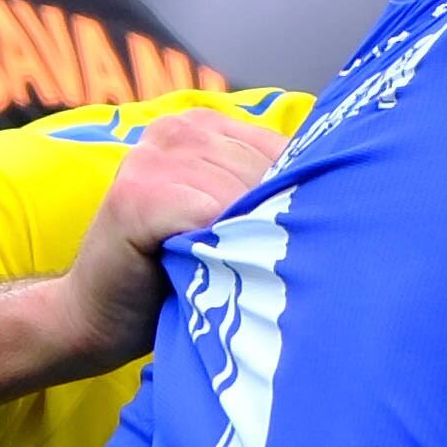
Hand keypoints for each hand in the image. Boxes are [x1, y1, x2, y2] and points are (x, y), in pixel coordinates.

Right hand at [54, 105, 286, 361]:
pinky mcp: (136, 195)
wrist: (94, 320)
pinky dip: (219, 250)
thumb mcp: (226, 224)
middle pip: (269, 171)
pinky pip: (210, 215)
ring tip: (231, 275)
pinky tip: (206, 274)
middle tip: (260, 270)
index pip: (287, 149)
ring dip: (246, 242)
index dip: (299, 201)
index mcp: (204, 126)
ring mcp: (152, 157)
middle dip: (275, 224)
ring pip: (243, 195)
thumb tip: (351, 195)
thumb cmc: (171, 278)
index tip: (297, 244)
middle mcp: (177, 128)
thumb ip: (264, 198)